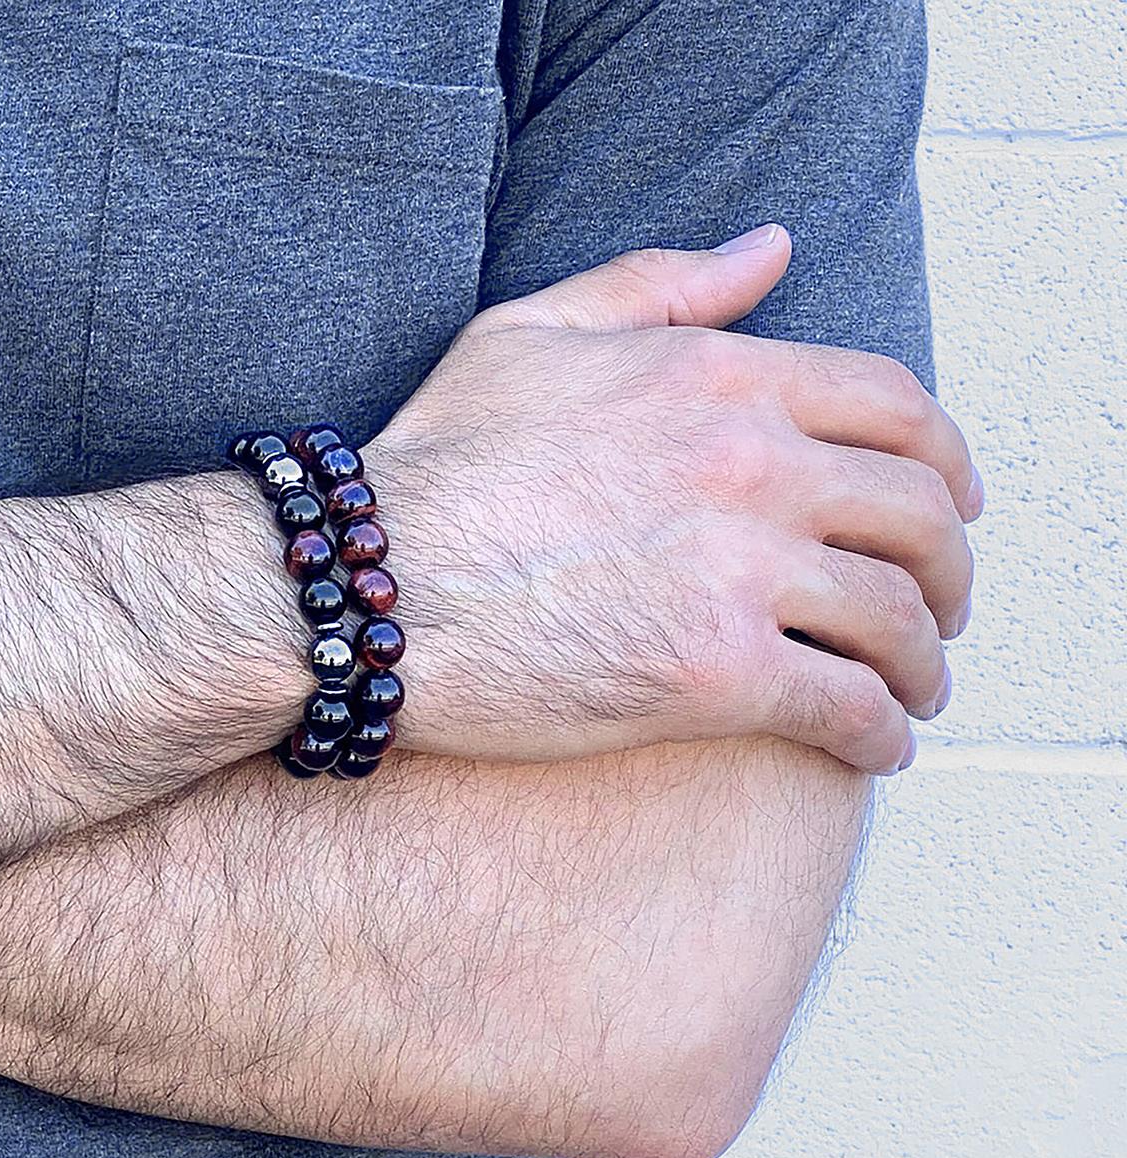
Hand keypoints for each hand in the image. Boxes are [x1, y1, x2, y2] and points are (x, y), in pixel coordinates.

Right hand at [367, 226, 980, 774]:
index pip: (897, 407)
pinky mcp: (713, 675)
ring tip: (914, 689)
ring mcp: (738, 572)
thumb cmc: (441, 460)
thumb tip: (773, 248)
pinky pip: (848, 708)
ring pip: (898, 619)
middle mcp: (751, 465)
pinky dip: (882, 733)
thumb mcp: (535, 329)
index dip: (947, 462)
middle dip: (952, 570)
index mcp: (721, 378)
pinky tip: (877, 745)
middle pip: (919, 516)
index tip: (952, 506)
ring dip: (925, 662)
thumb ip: (664, 281)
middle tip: (941, 608)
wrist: (369, 584)